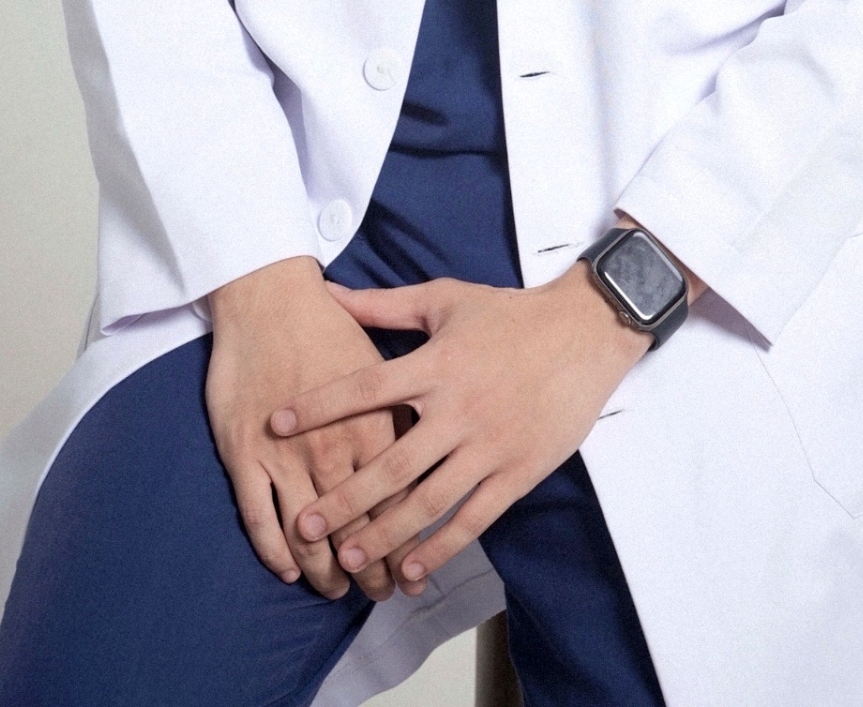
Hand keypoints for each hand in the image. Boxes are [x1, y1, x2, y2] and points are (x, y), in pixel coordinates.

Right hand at [206, 257, 405, 601]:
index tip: (413, 568)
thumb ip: (412, 400)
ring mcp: (288, 454)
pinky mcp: (246, 454)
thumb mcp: (387, 356)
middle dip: (372, 567)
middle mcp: (336, 445)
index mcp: (377, 421)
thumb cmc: (329, 322)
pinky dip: (275, 551)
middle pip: (359, 525)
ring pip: (310, 533)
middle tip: (379, 592)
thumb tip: (440, 437)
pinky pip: (261, 518)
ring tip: (337, 588)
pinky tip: (289, 567)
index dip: (406, 540)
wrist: (268, 295)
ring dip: (326, 569)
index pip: (399, 498)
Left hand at [270, 264, 651, 596]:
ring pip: (427, 500)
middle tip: (305, 524)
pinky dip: (440, 547)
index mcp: (436, 364)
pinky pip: (473, 518)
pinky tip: (410, 569)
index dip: (321, 406)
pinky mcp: (517, 472)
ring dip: (383, 533)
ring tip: (345, 558)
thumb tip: (328, 293)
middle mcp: (457, 408)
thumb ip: (384, 305)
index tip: (278, 425)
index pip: (367, 389)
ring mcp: (488, 445)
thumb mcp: (445, 299)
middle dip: (343, 497)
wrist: (585, 332)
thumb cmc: (510, 314)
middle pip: (390, 462)